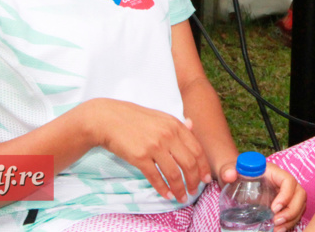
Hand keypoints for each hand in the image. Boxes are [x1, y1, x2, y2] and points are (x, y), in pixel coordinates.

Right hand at [90, 99, 211, 202]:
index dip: (203, 167)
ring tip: (182, 197)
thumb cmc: (134, 118)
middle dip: (194, 180)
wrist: (108, 119)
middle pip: (189, 163)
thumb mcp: (160, 117)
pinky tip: (167, 195)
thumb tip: (192, 125)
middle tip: (194, 191)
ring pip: (174, 173)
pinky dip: (163, 189)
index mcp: (175, 125)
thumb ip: (177, 124)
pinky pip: (155, 177)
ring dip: (180, 189)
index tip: (206, 178)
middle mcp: (168, 135)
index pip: (197, 149)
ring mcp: (154, 146)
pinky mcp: (140, 156)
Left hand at [217, 160, 305, 230]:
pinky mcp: (284, 204)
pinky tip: (278, 230)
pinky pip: (294, 214)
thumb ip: (227, 171)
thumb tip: (229, 175)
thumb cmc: (234, 173)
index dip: (286, 194)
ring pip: (300, 205)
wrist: (235, 181)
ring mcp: (286, 194)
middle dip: (292, 210)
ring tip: (277, 229)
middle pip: (299, 194)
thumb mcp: (228, 170)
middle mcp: (283, 182)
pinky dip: (289, 223)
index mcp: (273, 172)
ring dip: (292, 219)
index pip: (288, 180)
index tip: (274, 208)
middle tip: (276, 221)